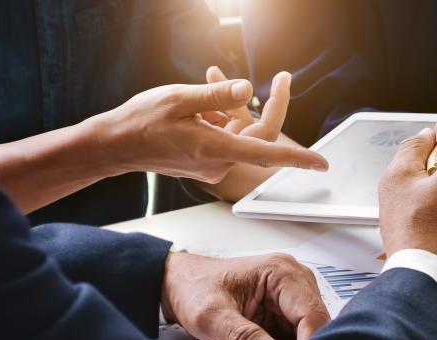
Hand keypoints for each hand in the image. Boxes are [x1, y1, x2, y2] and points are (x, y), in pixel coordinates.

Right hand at [94, 79, 327, 182]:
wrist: (116, 146)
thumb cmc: (141, 123)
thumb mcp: (178, 98)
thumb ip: (216, 95)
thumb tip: (246, 89)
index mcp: (215, 148)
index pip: (267, 153)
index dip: (298, 158)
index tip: (321, 164)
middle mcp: (218, 161)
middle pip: (258, 135)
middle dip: (266, 106)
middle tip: (281, 79)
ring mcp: (212, 163)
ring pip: (239, 133)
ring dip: (232, 108)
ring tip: (208, 82)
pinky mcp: (206, 160)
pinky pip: (226, 137)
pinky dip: (221, 118)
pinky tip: (204, 102)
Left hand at [161, 253, 330, 339]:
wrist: (179, 283)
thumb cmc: (192, 288)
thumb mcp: (211, 317)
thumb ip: (242, 338)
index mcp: (280, 272)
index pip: (312, 314)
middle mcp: (293, 279)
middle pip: (316, 323)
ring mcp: (291, 294)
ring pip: (310, 331)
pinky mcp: (285, 309)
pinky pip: (297, 334)